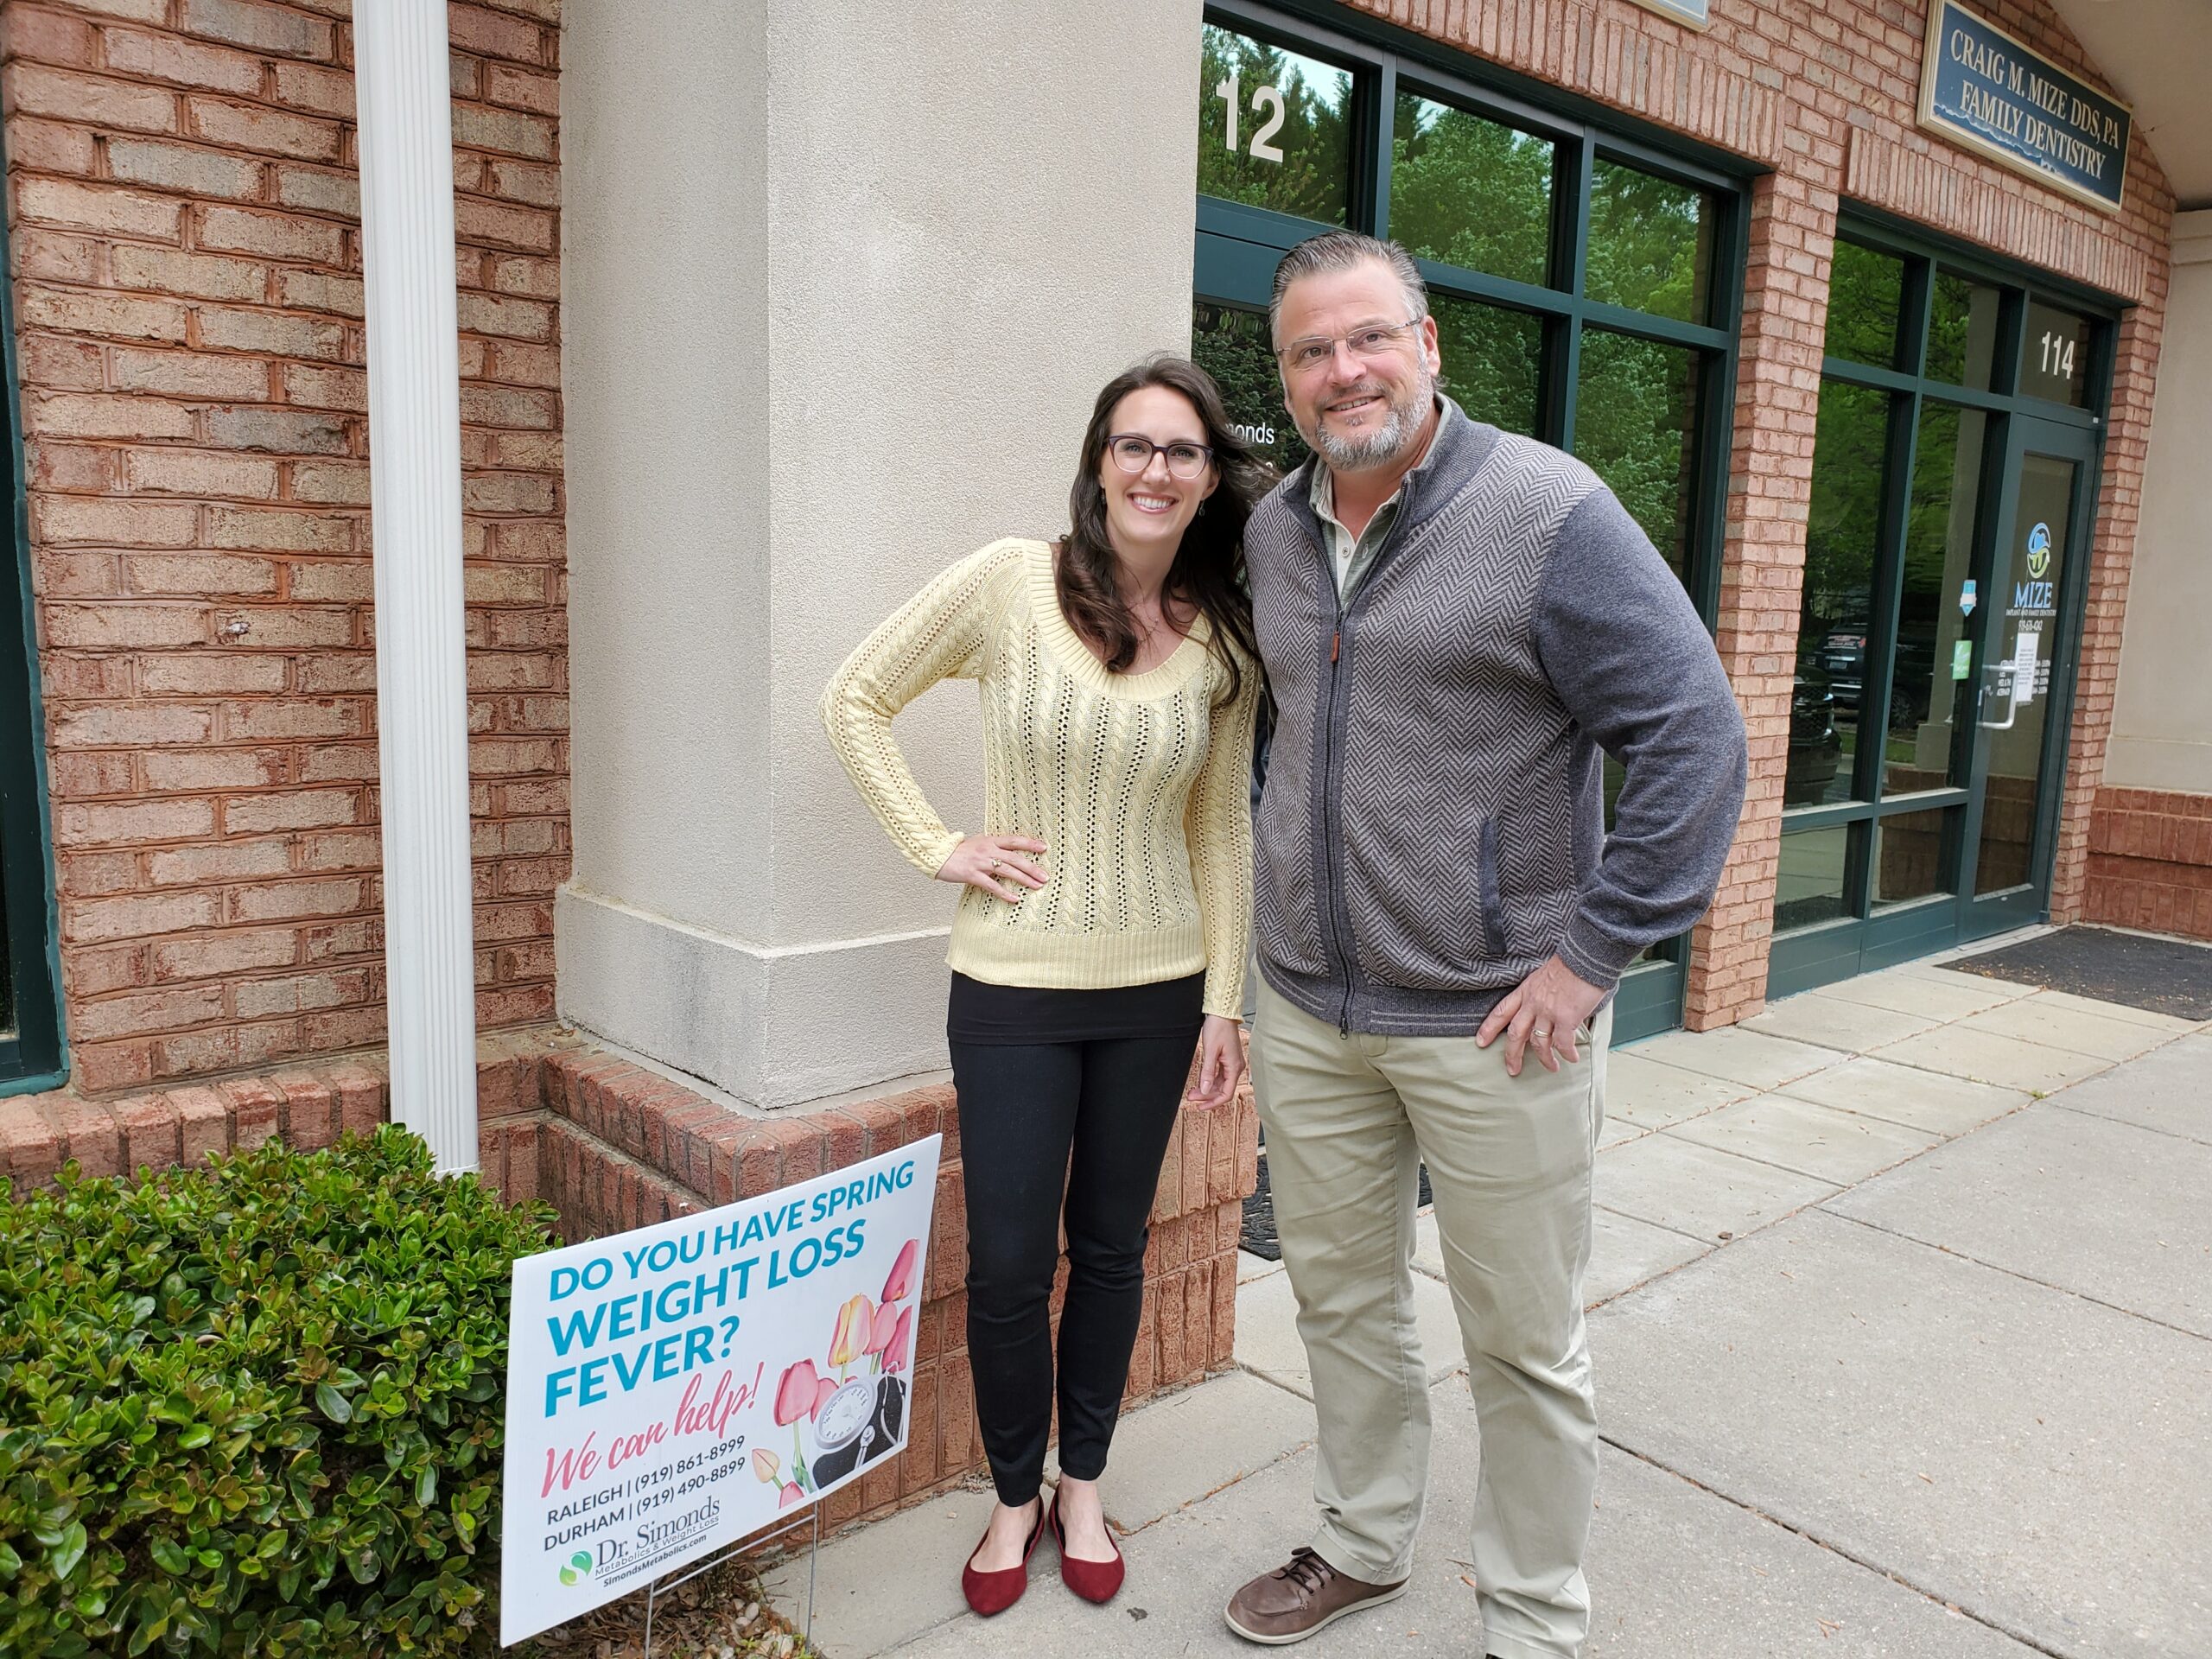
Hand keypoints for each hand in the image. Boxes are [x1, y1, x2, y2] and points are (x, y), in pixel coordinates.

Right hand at [934, 834, 1047, 903]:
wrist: (937, 855)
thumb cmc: (958, 851)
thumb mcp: (977, 842)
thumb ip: (993, 846)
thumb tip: (1008, 850)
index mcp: (990, 840)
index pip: (1014, 840)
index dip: (1029, 843)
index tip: (1044, 848)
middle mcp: (987, 850)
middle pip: (1015, 858)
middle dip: (1032, 867)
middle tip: (1045, 876)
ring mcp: (980, 862)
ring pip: (1007, 871)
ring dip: (1024, 879)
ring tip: (1037, 886)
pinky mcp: (972, 875)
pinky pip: (992, 885)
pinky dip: (1004, 893)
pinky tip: (1015, 898)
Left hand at [1185, 1014, 1246, 1109]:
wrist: (1222, 1013)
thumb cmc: (1218, 1027)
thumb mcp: (1210, 1051)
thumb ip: (1208, 1072)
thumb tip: (1205, 1090)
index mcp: (1234, 1067)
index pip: (1226, 1093)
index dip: (1213, 1102)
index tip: (1201, 1106)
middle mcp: (1236, 1067)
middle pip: (1223, 1090)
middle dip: (1207, 1096)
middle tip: (1191, 1098)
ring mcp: (1232, 1063)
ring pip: (1221, 1083)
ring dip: (1207, 1089)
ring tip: (1193, 1092)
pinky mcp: (1228, 1059)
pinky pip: (1220, 1075)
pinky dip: (1210, 1080)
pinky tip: (1201, 1082)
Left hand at [1476, 955, 1605, 1076]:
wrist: (1585, 959)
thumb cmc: (1569, 965)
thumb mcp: (1543, 976)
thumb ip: (1538, 994)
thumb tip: (1541, 1009)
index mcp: (1525, 992)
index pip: (1501, 1012)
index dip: (1489, 1028)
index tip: (1481, 1041)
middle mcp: (1533, 1003)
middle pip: (1515, 1034)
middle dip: (1512, 1055)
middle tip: (1512, 1069)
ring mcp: (1548, 1012)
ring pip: (1539, 1043)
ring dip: (1545, 1059)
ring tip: (1552, 1067)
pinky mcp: (1566, 1018)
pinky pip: (1563, 1043)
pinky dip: (1566, 1054)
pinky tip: (1571, 1058)